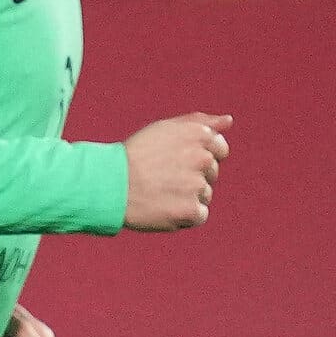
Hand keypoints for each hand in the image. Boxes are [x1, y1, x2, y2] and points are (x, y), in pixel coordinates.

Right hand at [121, 111, 232, 230]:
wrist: (108, 184)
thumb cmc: (134, 155)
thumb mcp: (165, 129)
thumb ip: (200, 122)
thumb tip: (228, 121)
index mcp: (198, 135)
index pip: (220, 149)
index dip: (198, 157)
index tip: (177, 161)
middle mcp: (202, 158)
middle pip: (211, 174)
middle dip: (193, 176)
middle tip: (162, 177)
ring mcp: (197, 185)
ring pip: (204, 194)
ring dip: (187, 196)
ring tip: (159, 192)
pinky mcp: (190, 210)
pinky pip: (199, 215)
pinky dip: (184, 215)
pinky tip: (163, 207)